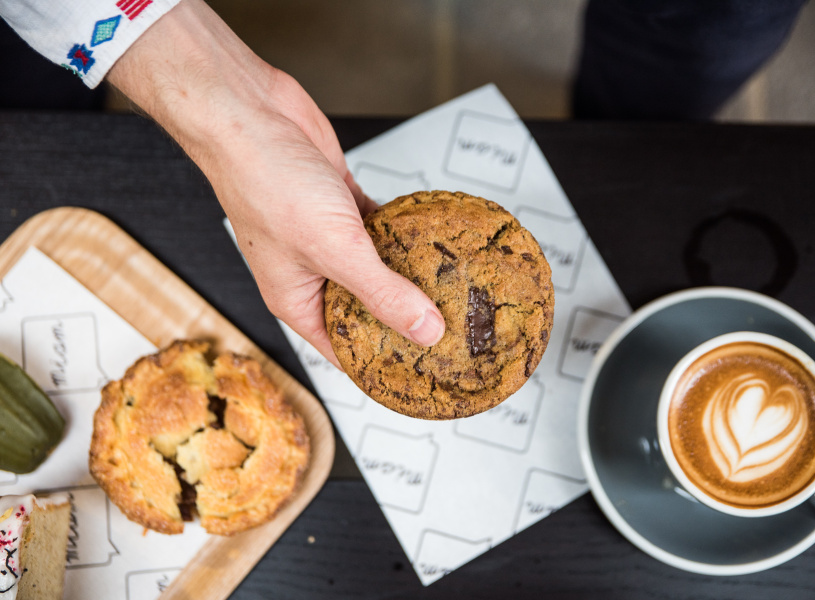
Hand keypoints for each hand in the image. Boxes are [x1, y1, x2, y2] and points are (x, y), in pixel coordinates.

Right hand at [106, 0, 444, 365]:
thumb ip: (381, 292)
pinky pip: (381, 229)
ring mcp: (328, 238)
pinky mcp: (342, 205)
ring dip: (410, 274)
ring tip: (454, 291)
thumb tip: (425, 331)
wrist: (248, 113)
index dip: (383, 365)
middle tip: (454, 330)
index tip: (424, 375)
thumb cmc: (265, 181)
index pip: (347, 350)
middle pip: (367, 310)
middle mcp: (312, 274)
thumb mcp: (333, 249)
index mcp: (297, 300)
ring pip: (378, 268)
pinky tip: (433, 240)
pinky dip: (404, 233)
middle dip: (406, 319)